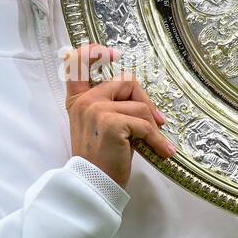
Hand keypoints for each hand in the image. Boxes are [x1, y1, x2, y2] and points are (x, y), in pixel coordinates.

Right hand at [62, 43, 174, 188]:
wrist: (93, 185)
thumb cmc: (100, 159)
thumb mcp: (101, 127)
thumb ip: (110, 107)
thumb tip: (143, 101)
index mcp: (78, 100)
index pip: (76, 63)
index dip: (93, 52)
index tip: (112, 54)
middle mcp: (84, 101)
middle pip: (126, 82)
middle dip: (145, 102)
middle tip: (157, 122)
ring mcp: (96, 109)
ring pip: (139, 105)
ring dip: (153, 126)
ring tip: (157, 144)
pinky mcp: (111, 122)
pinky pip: (144, 123)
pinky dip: (157, 139)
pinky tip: (161, 152)